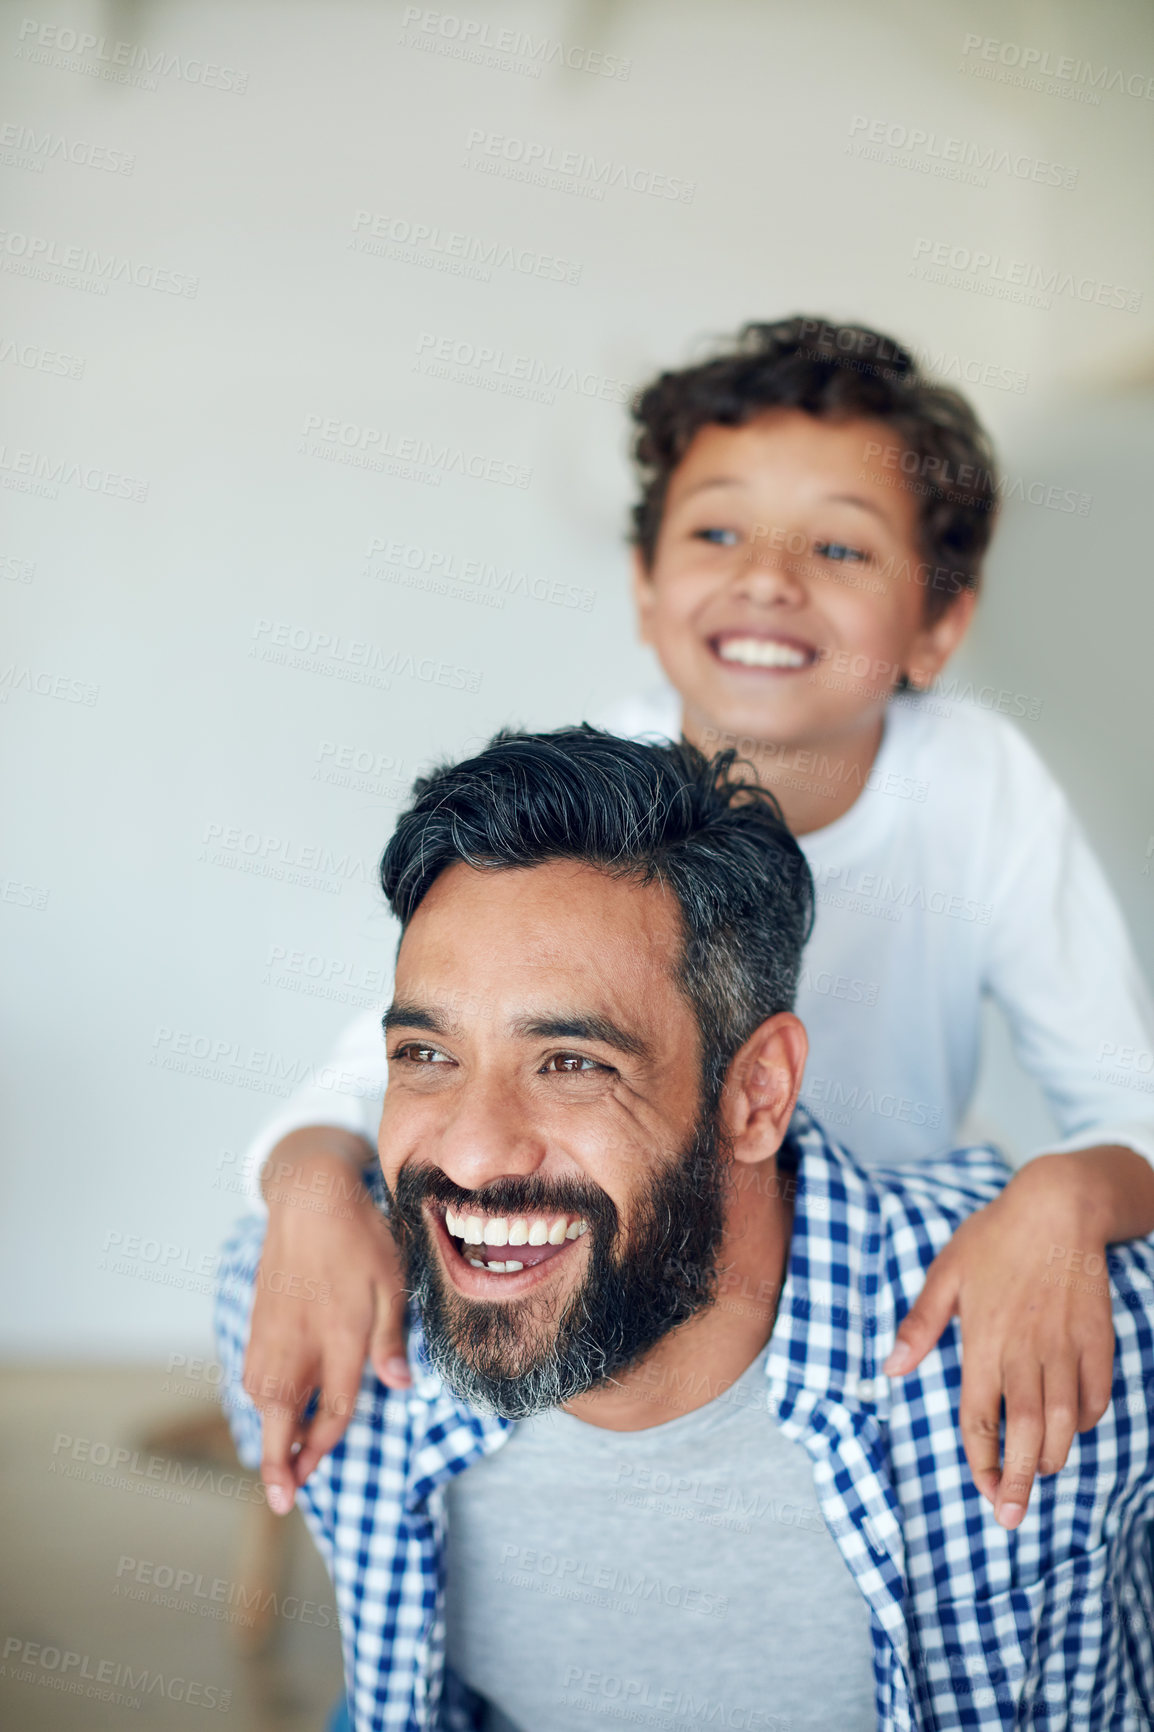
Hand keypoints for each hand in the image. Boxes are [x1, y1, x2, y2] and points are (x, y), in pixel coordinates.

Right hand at [243, 1137, 410, 1514]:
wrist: (309, 1198)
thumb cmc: (360, 1237)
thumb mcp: (392, 1283)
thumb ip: (391, 1338)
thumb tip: (399, 1386)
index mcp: (340, 1336)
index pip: (335, 1408)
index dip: (327, 1445)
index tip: (317, 1472)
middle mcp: (300, 1342)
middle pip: (283, 1414)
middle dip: (279, 1462)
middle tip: (280, 1500)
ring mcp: (274, 1331)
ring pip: (263, 1396)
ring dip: (269, 1432)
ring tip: (278, 1462)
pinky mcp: (260, 1319)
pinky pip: (254, 1371)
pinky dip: (260, 1399)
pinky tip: (271, 1408)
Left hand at [882, 1155, 1114, 1528]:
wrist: (1059, 1205)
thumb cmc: (995, 1237)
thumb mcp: (945, 1272)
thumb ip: (920, 1325)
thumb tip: (889, 1369)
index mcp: (984, 1340)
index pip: (978, 1415)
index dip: (978, 1459)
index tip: (979, 1491)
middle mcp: (1026, 1351)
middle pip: (1024, 1432)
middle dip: (1015, 1481)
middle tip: (1010, 1519)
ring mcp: (1066, 1347)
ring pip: (1064, 1422)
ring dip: (1051, 1457)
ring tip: (1036, 1476)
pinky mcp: (1098, 1340)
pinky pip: (1096, 1395)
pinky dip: (1087, 1421)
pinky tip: (1074, 1430)